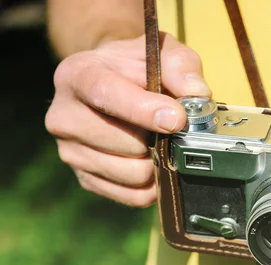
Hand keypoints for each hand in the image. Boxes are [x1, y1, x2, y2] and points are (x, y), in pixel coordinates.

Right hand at [45, 34, 210, 206]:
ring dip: (158, 161)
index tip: (176, 119)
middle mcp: (64, 117)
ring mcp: (71, 152)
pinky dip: (154, 184)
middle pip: (125, 142)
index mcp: (77, 76)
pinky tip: (156, 162)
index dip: (144, 111)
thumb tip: (197, 96)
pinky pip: (133, 196)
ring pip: (133, 173)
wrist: (114, 84)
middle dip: (159, 138)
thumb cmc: (138, 68)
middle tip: (172, 127)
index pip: (106, 96)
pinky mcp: (86, 179)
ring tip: (161, 141)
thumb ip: (181, 68)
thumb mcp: (163, 53)